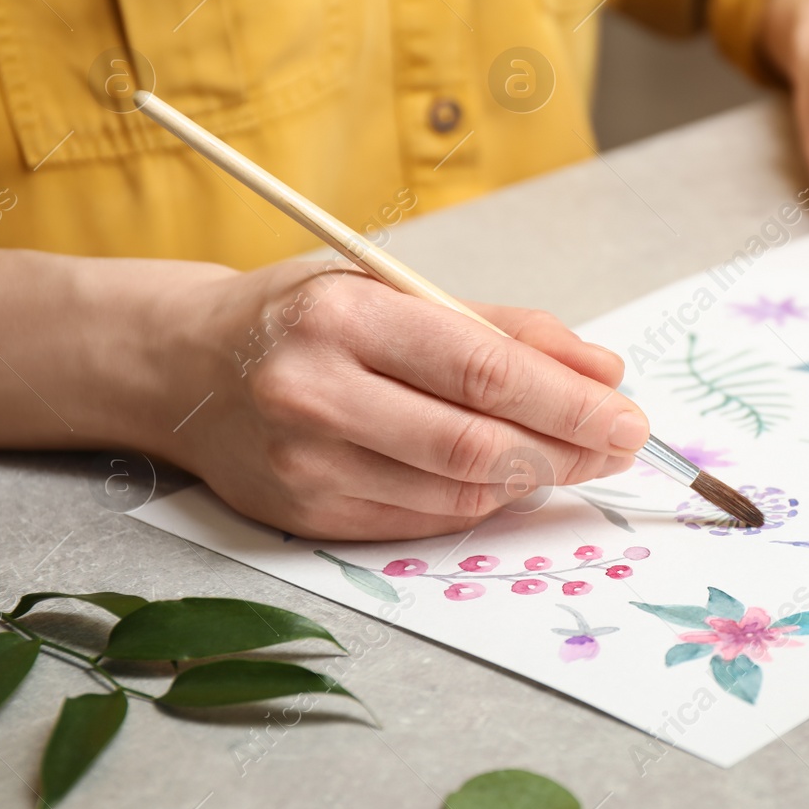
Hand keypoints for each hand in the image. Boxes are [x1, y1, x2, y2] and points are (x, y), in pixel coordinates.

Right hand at [145, 260, 646, 538]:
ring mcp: (305, 462)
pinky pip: (422, 520)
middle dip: (568, 449)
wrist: (182, 367)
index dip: (567, 401)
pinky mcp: (304, 513)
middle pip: (475, 442)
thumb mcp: (394, 288)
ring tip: (578, 458)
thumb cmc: (305, 316)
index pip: (481, 370)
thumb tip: (603, 372)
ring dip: (534, 480)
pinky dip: (481, 503)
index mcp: (345, 315)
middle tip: (623, 444)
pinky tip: (511, 479)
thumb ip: (502, 328)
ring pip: (455, 490)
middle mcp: (316, 391)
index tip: (627, 414)